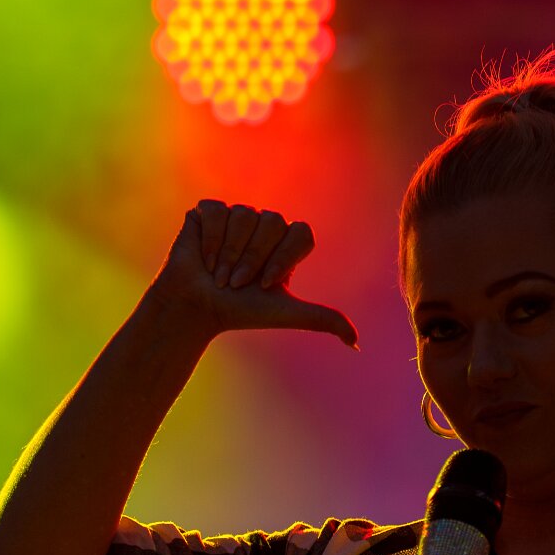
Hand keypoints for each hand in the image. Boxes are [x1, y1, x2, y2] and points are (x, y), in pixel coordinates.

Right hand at [149, 200, 359, 346]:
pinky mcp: (210, 211)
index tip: (266, 284)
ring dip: (230, 252)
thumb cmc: (242, 311)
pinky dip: (211, 239)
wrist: (198, 308)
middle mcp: (266, 225)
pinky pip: (219, 211)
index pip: (301, 233)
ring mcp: (238, 215)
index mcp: (287, 243)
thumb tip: (356, 343)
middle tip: (237, 284)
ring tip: (220, 275)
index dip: (283, 258)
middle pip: (273, 222)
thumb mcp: (287, 314)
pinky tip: (205, 259)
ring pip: (245, 215)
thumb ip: (324, 320)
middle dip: (253, 258)